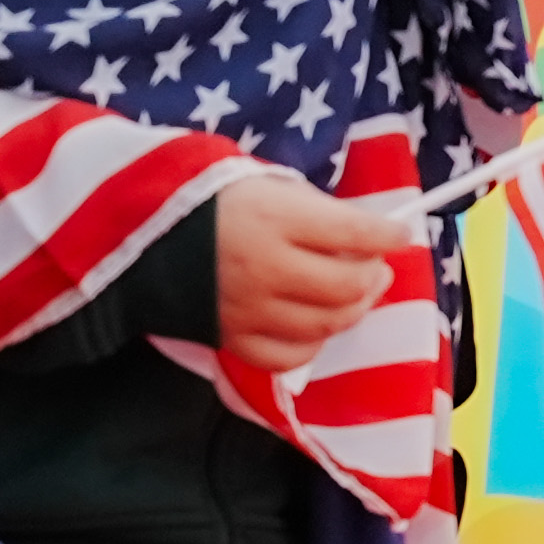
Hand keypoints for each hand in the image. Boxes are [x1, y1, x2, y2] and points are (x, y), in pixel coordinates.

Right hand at [214, 169, 414, 374]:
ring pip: (324, 325)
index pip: (353, 232)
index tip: (401, 234)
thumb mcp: (270, 186)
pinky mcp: (231, 338)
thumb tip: (366, 234)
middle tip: (378, 268)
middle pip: (346, 287)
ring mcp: (249, 309)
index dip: (388, 235)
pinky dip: (312, 345)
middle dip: (375, 277)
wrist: (142, 235)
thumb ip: (318, 210)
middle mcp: (266, 267)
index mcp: (276, 218)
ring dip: (352, 311)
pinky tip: (317, 327)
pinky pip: (286, 357)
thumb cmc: (216, 201)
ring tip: (356, 295)